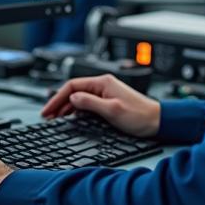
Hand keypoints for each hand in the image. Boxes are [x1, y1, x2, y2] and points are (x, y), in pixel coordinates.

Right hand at [42, 74, 160, 138]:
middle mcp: (103, 85)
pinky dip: (76, 110)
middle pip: (74, 91)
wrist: (157, 121)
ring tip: (55, 118)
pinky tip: (71, 118)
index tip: (48, 110)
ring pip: (79, 98)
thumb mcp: (112, 110)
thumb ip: (90, 103)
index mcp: (103, 82)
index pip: (72, 85)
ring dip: (66, 107)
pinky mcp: (108, 102)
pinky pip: (87, 104)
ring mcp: (105, 93)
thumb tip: (72, 98)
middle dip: (58, 103)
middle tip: (47, 116)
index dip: (57, 98)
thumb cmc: (140, 115)